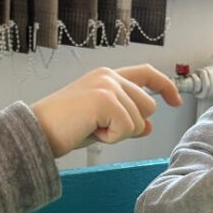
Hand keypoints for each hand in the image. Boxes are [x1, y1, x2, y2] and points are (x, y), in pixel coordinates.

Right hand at [30, 64, 182, 157]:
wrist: (37, 131)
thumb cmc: (64, 127)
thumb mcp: (101, 124)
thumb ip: (126, 120)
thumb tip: (148, 126)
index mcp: (107, 76)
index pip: (146, 74)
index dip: (165, 87)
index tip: (176, 101)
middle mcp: (109, 76)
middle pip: (148, 107)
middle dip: (130, 126)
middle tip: (100, 129)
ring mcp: (108, 86)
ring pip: (139, 120)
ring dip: (118, 134)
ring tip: (91, 128)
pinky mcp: (105, 100)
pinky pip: (126, 129)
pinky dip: (110, 138)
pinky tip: (90, 132)